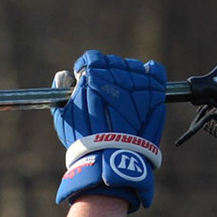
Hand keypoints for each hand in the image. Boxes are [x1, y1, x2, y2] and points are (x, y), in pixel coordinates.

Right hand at [54, 51, 167, 210]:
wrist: (112, 159)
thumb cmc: (84, 141)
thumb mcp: (63, 117)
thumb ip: (62, 92)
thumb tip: (63, 75)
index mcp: (92, 76)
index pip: (91, 58)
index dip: (87, 67)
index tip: (85, 78)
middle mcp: (116, 74)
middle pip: (111, 62)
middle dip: (106, 73)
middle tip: (103, 91)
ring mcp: (137, 82)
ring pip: (132, 66)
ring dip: (126, 74)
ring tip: (122, 93)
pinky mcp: (154, 91)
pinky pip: (154, 70)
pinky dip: (149, 72)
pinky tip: (143, 79)